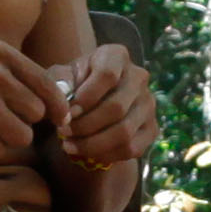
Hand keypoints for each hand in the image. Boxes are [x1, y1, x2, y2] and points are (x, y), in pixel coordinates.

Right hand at [0, 41, 57, 170]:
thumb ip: (12, 71)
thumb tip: (52, 97)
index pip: (46, 83)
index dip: (57, 104)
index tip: (60, 116)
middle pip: (37, 112)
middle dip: (24, 120)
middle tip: (0, 118)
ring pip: (23, 136)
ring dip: (8, 137)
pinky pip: (0, 151)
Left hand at [52, 45, 158, 178]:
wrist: (94, 98)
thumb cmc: (76, 83)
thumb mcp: (62, 76)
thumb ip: (58, 81)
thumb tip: (62, 97)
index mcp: (116, 56)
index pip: (108, 75)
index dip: (86, 97)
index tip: (69, 112)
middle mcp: (138, 77)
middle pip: (116, 108)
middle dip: (85, 125)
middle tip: (63, 132)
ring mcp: (148, 104)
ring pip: (124, 132)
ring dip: (93, 144)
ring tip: (70, 145)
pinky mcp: (152, 128)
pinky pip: (131, 148)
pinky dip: (106, 155)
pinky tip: (87, 153)